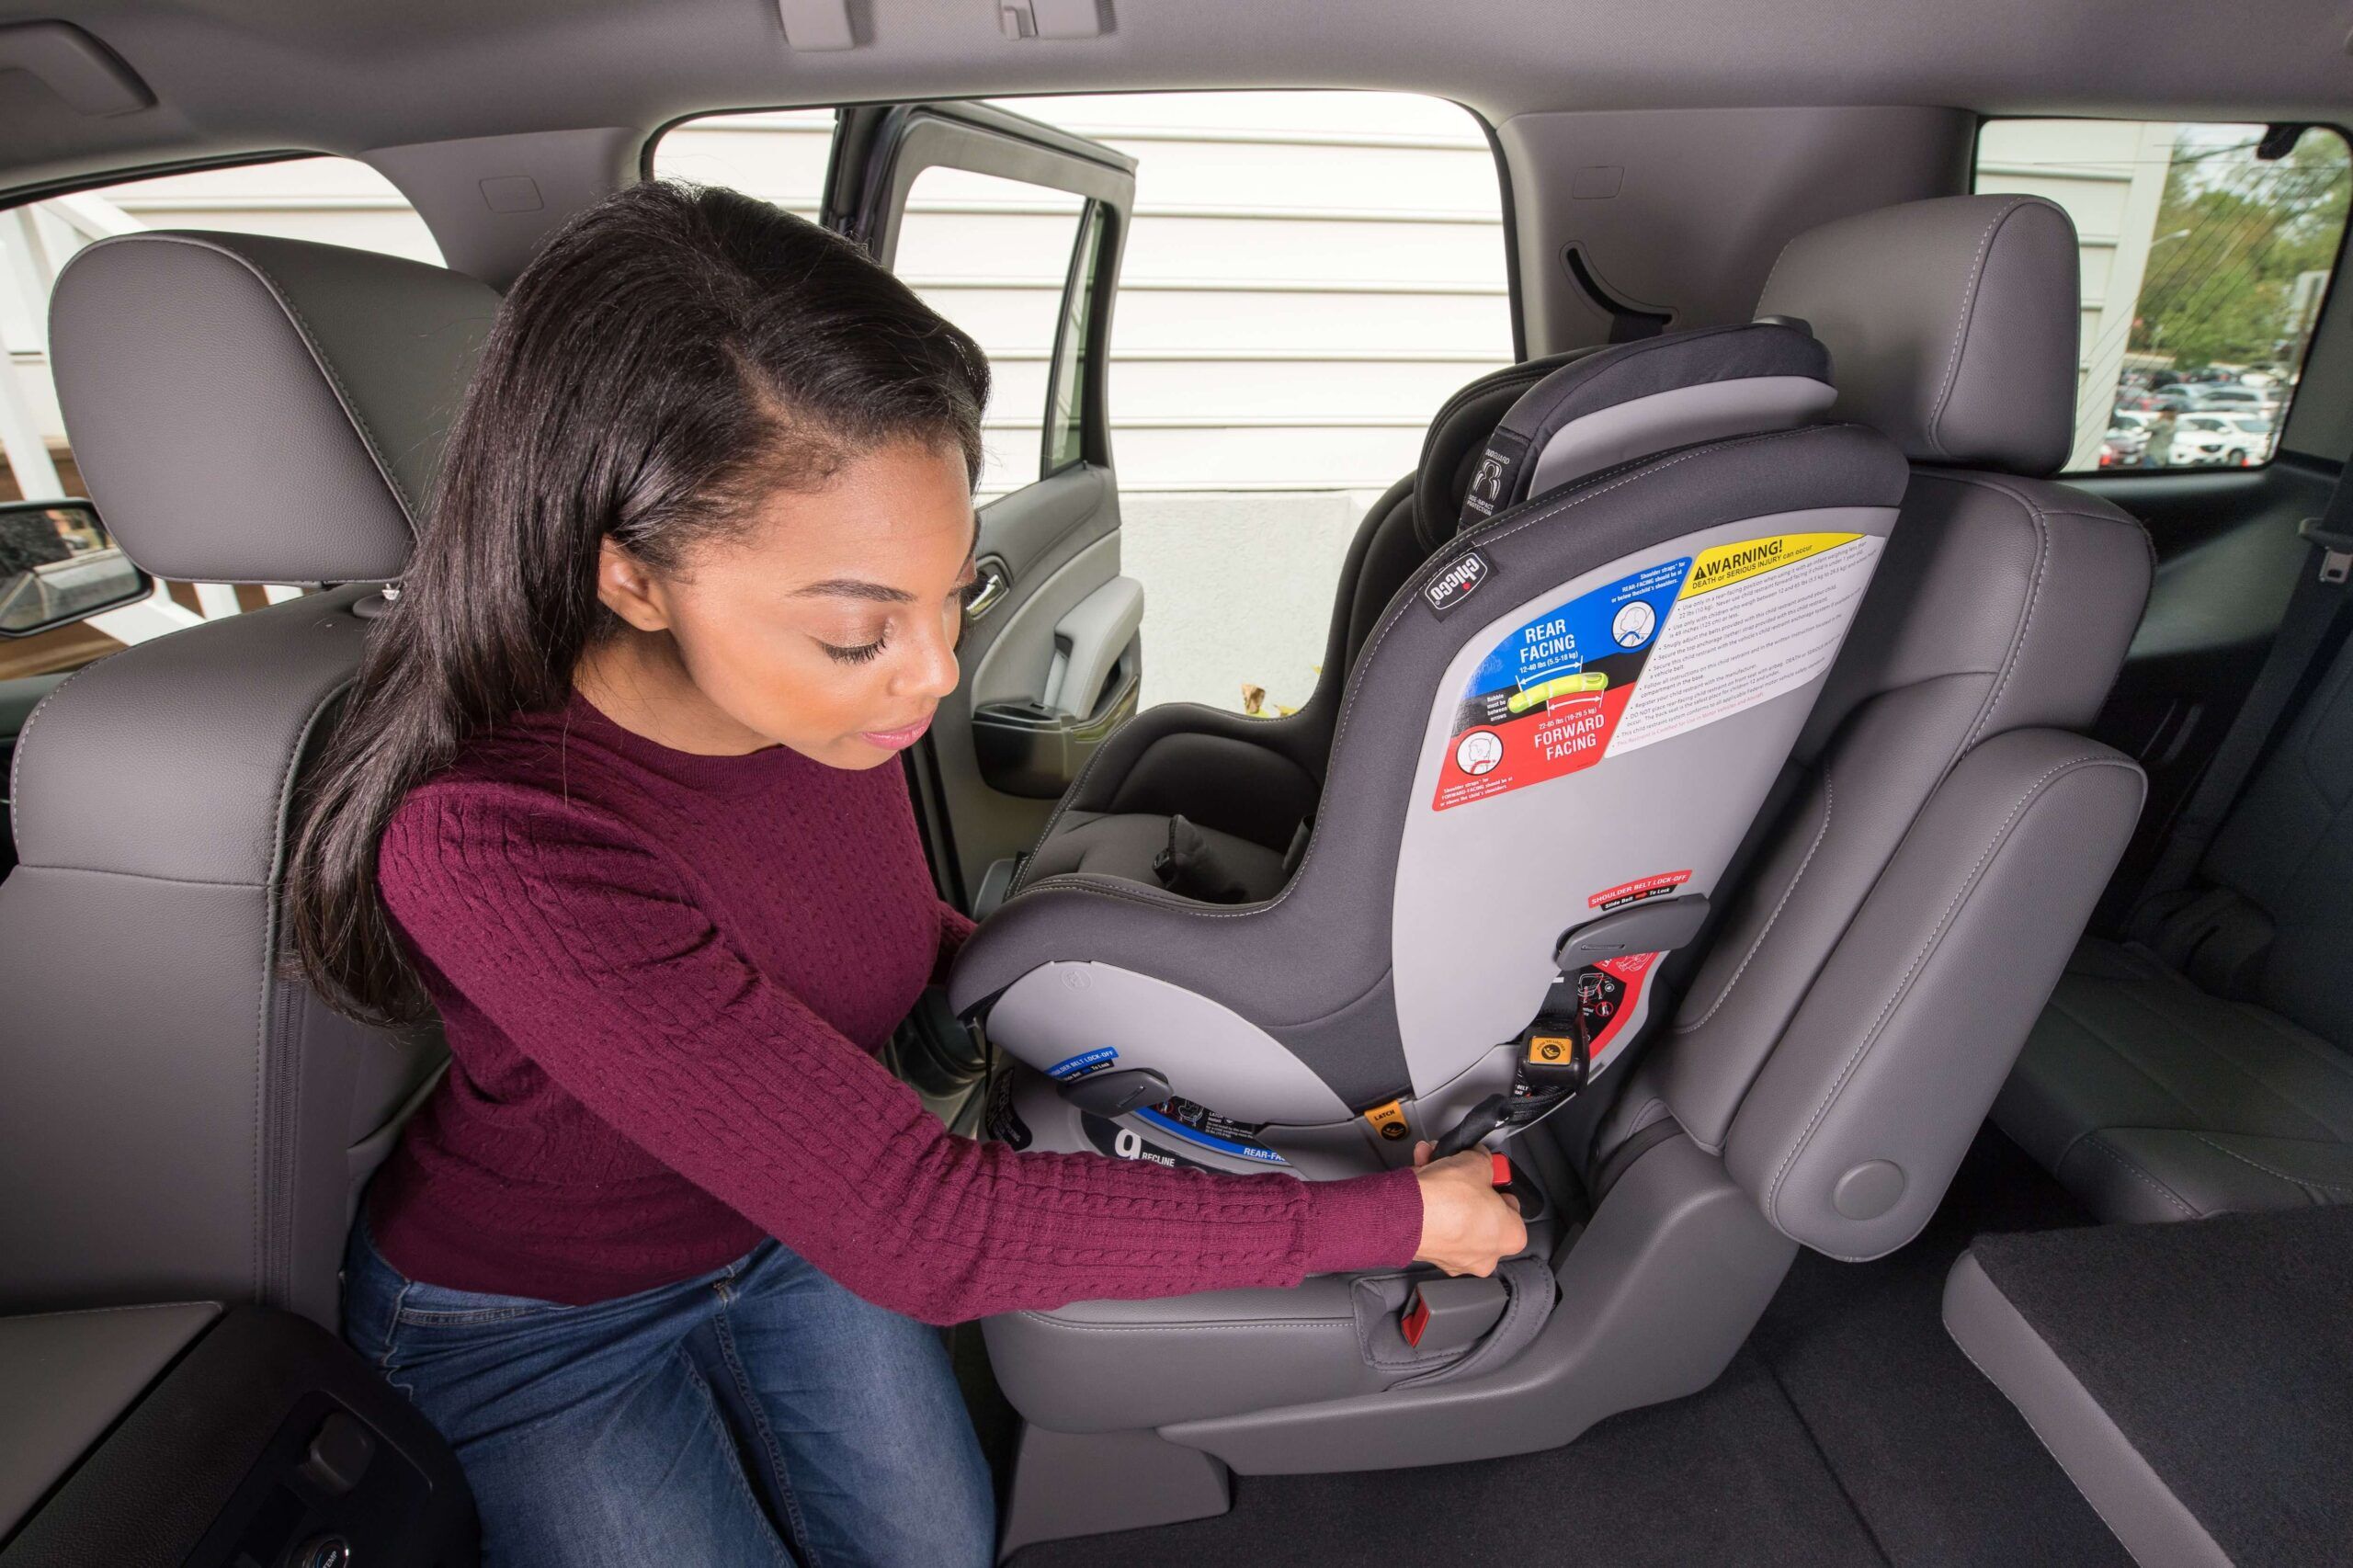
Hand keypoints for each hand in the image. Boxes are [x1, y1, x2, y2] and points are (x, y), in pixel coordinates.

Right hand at [1410, 1141, 1526, 1276]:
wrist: (1405, 1215)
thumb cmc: (1447, 1199)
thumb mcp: (1477, 1163)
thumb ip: (1483, 1160)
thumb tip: (1479, 1158)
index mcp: (1511, 1237)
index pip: (1511, 1205)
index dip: (1497, 1183)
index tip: (1486, 1171)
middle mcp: (1486, 1255)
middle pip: (1481, 1211)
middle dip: (1466, 1185)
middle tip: (1459, 1168)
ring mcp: (1456, 1258)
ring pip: (1455, 1215)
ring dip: (1444, 1186)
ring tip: (1432, 1163)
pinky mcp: (1431, 1254)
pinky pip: (1436, 1222)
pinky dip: (1429, 1200)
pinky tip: (1421, 1175)